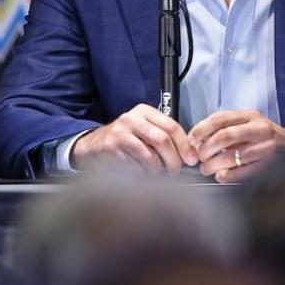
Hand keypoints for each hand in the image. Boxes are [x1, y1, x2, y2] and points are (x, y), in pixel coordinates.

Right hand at [70, 103, 196, 173]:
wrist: (94, 145)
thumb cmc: (124, 139)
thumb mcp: (144, 129)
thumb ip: (165, 136)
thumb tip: (189, 154)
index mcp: (144, 111)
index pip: (171, 126)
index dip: (184, 146)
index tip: (190, 159)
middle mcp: (131, 119)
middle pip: (162, 140)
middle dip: (173, 160)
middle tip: (175, 170)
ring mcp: (120, 133)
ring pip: (149, 156)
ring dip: (157, 169)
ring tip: (157, 172)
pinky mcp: (111, 148)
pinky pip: (135, 165)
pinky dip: (142, 173)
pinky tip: (140, 171)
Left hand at [190, 110, 284, 182]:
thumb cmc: (264, 136)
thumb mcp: (247, 123)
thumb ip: (224, 128)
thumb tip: (198, 141)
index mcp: (250, 116)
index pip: (220, 119)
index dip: (201, 129)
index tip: (191, 140)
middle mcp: (259, 129)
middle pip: (225, 136)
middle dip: (207, 149)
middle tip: (199, 157)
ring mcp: (267, 147)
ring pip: (234, 156)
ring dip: (215, 164)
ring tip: (207, 169)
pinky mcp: (271, 164)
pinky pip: (245, 172)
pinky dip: (229, 175)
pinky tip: (221, 176)